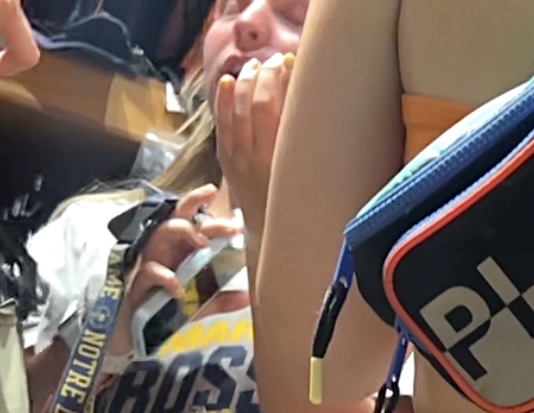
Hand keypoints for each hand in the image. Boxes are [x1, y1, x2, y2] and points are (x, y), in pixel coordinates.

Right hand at [109, 185, 242, 358]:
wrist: (133, 328)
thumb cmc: (164, 307)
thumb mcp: (199, 304)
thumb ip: (221, 299)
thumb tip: (248, 297)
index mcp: (179, 247)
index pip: (192, 220)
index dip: (203, 206)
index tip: (224, 204)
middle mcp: (164, 247)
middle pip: (178, 217)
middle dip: (200, 212)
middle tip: (227, 225)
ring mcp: (149, 260)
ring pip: (162, 232)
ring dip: (183, 232)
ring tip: (204, 244)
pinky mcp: (137, 279)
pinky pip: (150, 271)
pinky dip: (165, 277)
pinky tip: (178, 289)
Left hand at [215, 51, 292, 227]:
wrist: (270, 230)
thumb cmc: (297, 200)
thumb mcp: (306, 172)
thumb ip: (306, 139)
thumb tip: (312, 100)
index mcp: (277, 160)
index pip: (271, 107)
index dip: (278, 79)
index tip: (289, 62)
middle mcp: (254, 157)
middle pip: (253, 102)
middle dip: (263, 75)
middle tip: (275, 61)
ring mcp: (236, 158)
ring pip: (236, 109)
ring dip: (245, 81)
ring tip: (255, 65)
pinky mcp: (226, 159)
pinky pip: (221, 123)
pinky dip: (224, 100)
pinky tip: (230, 81)